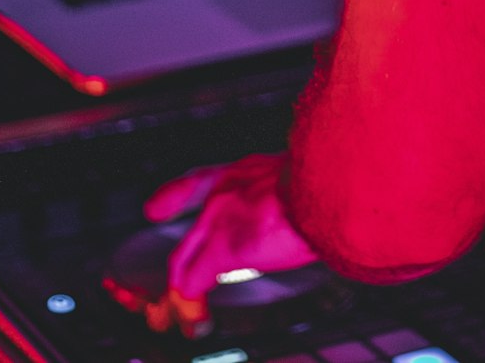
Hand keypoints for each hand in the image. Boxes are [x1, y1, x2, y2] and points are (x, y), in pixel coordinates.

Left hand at [136, 153, 319, 337]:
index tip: (154, 209)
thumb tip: (304, 214)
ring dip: (182, 286)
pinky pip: (196, 279)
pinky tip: (194, 314)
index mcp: (247, 171)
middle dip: (177, 263)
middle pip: (187, 232)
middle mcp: (226, 189)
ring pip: (184, 258)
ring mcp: (220, 217)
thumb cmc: (330, 181)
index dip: (174, 197)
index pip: (200, 181)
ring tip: (182, 307)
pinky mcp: (224, 246)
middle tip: (171, 281)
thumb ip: (289, 196)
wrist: (330, 182)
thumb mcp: (302, 180)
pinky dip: (192, 299)